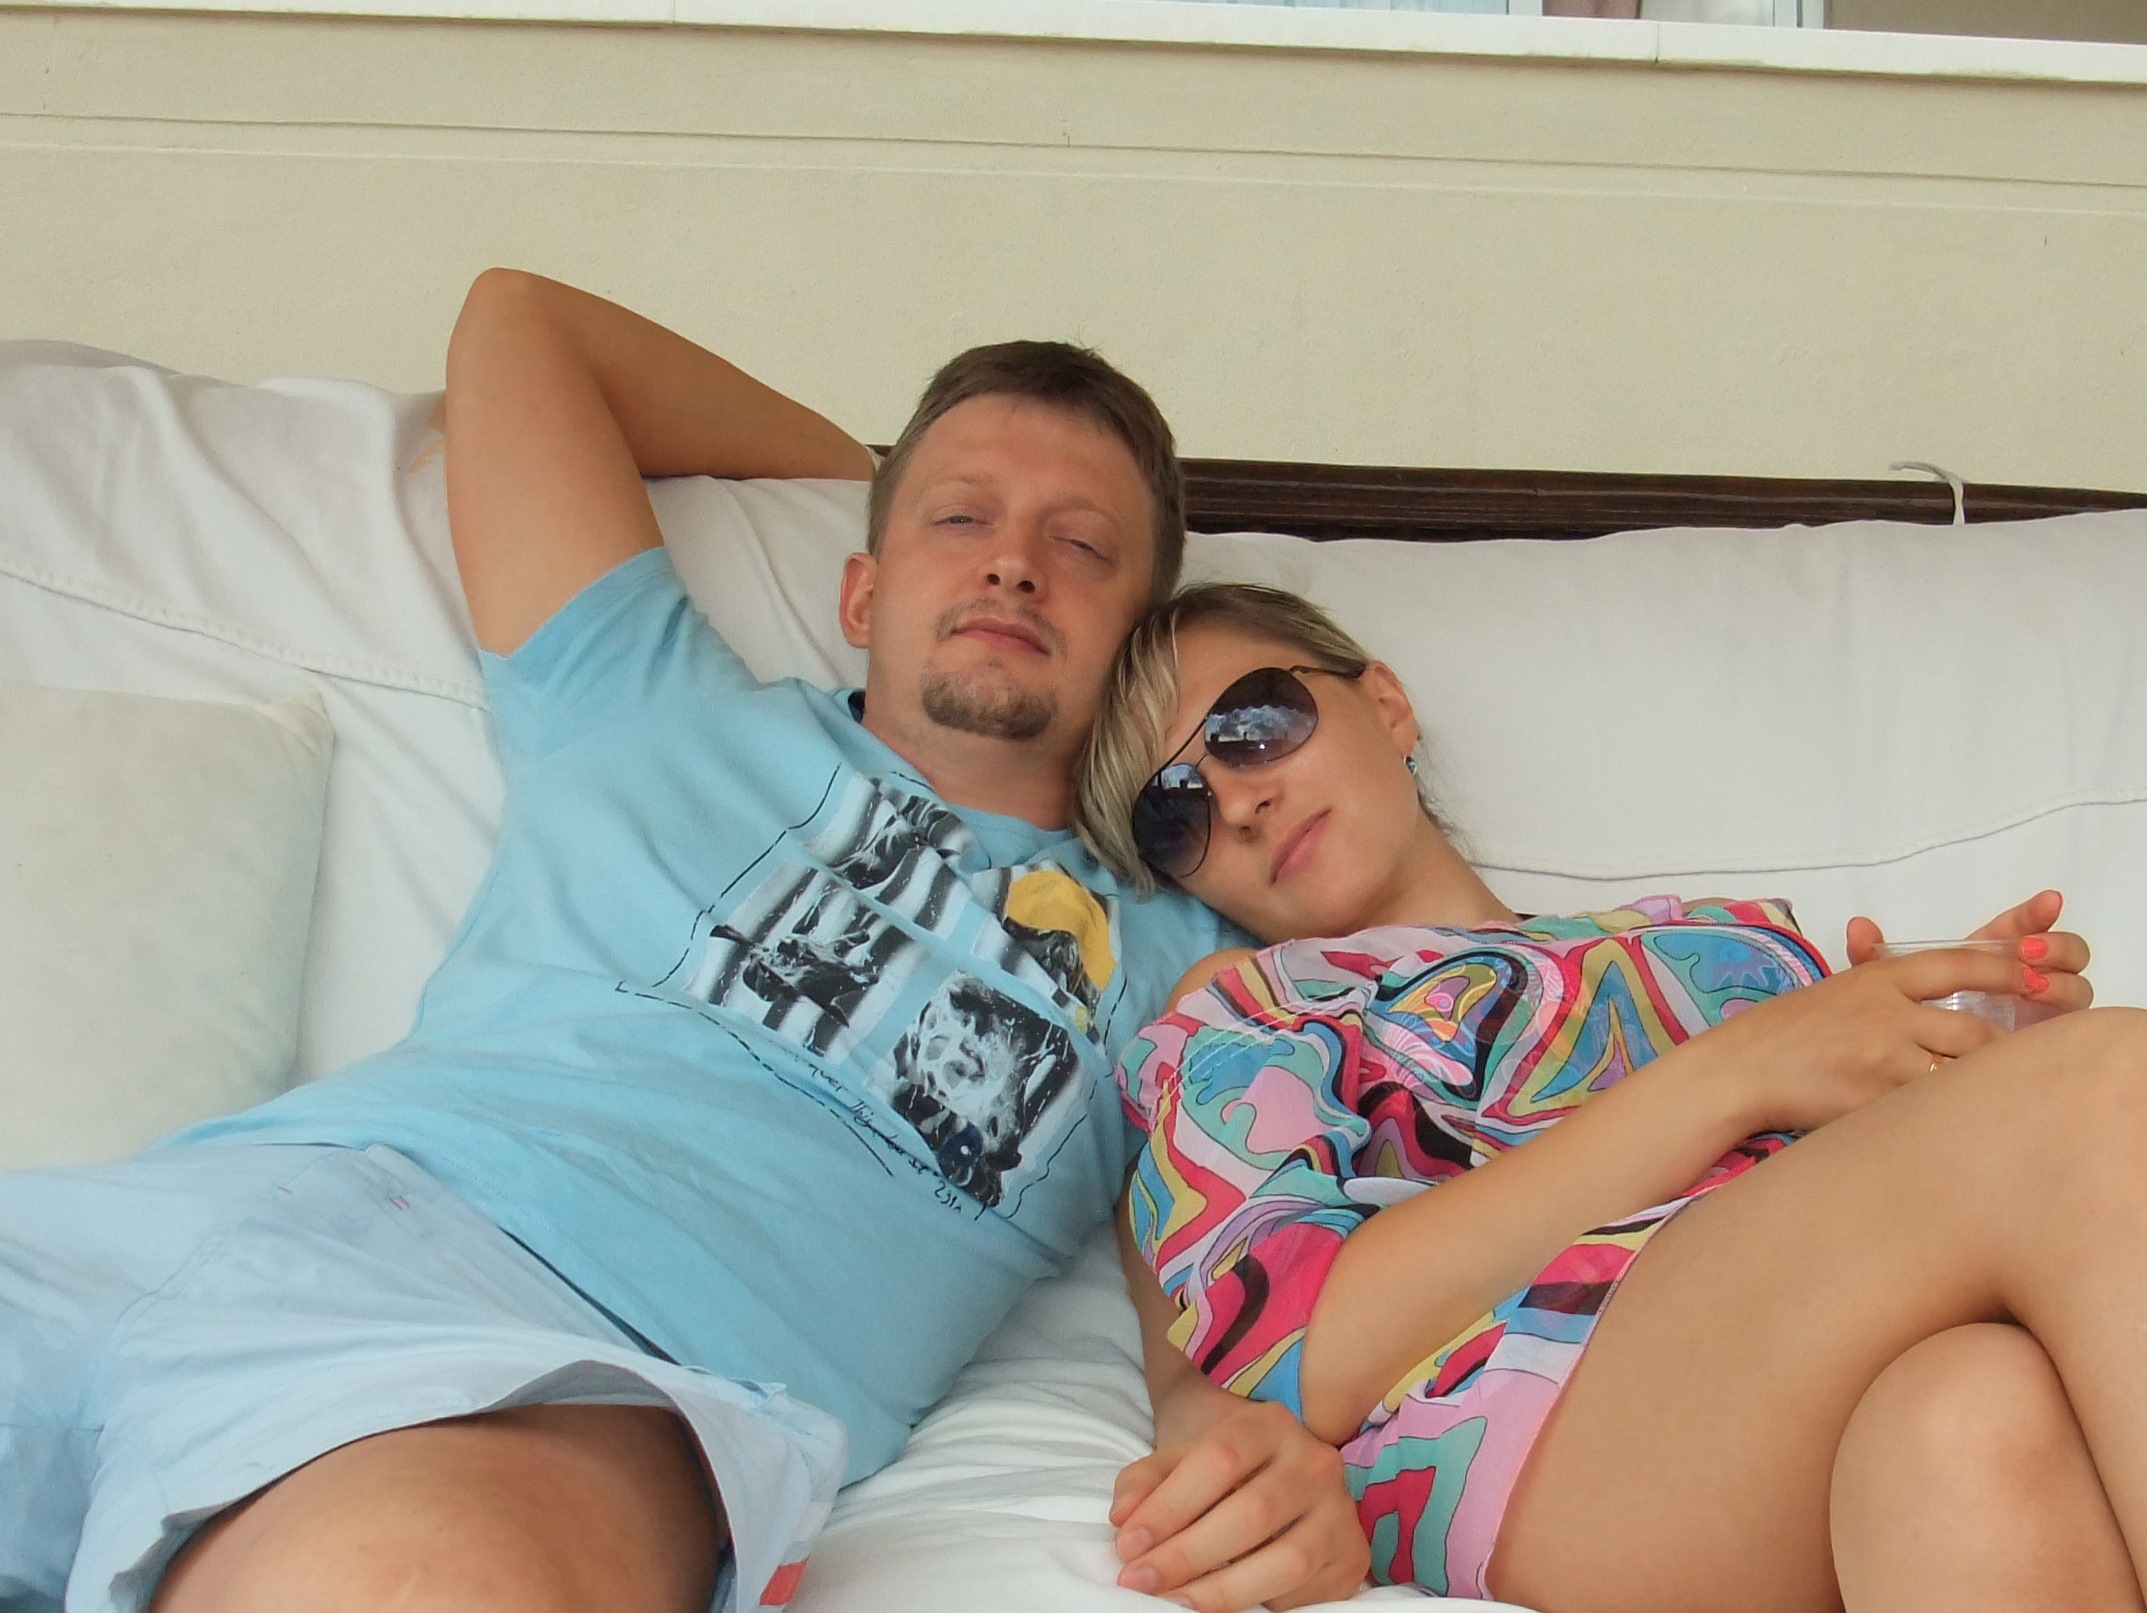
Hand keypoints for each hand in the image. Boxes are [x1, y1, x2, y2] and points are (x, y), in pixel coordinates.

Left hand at [1111, 1396, 1368, 1611]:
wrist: (1280, 1474)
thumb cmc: (1223, 1469)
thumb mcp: (1183, 1457)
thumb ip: (1146, 1480)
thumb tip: (1124, 1518)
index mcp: (1270, 1425)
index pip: (1219, 1460)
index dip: (1169, 1507)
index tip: (1127, 1543)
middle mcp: (1316, 1462)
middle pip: (1253, 1514)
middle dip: (1188, 1555)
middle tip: (1140, 1581)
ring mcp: (1341, 1511)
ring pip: (1286, 1562)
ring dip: (1221, 1592)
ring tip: (1175, 1602)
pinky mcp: (1352, 1557)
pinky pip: (1304, 1594)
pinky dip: (1260, 1604)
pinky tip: (1223, 1601)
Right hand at [1698, 939, 2038, 1133]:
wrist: (1738, 1070)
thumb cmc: (1784, 1032)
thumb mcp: (1836, 990)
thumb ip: (1881, 977)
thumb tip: (1926, 972)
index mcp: (1877, 979)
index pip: (1959, 963)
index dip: (2008, 971)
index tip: (2041, 981)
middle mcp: (1883, 1013)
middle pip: (1973, 1029)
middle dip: (2006, 1051)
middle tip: (2026, 1066)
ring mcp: (1878, 1058)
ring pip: (1958, 1074)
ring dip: (1981, 1089)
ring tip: (1999, 1103)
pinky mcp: (1869, 1101)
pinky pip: (1926, 1113)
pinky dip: (1946, 1120)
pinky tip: (1958, 1132)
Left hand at [1846, 888, 2092, 1021]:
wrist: (1904, 1060)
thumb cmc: (1899, 1018)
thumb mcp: (1883, 986)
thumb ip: (1870, 955)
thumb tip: (1857, 926)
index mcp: (1991, 953)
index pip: (2022, 925)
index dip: (2037, 913)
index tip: (2048, 902)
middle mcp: (2024, 976)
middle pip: (2067, 953)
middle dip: (2057, 948)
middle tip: (2030, 954)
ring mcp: (2040, 1010)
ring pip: (2075, 990)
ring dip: (2063, 983)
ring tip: (2035, 986)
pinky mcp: (2041, 1041)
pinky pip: (2066, 1030)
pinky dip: (2063, 1021)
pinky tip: (2045, 1022)